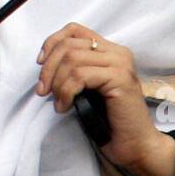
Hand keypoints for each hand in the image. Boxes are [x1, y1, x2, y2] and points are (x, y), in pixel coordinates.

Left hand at [35, 22, 174, 175]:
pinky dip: (66, 92)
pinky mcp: (120, 78)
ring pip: (72, 59)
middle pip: (69, 44)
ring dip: (57, 83)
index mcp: (110, 50)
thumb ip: (75, 69)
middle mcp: (117, 52)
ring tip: (57, 102)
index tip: (40, 65)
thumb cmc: (108, 120)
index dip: (52, 43)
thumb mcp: (87, 88)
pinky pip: (80, 76)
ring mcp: (120, 64)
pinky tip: (65, 107)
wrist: (134, 145)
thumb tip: (45, 62)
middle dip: (49, 68)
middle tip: (43, 91)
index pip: (74, 30)